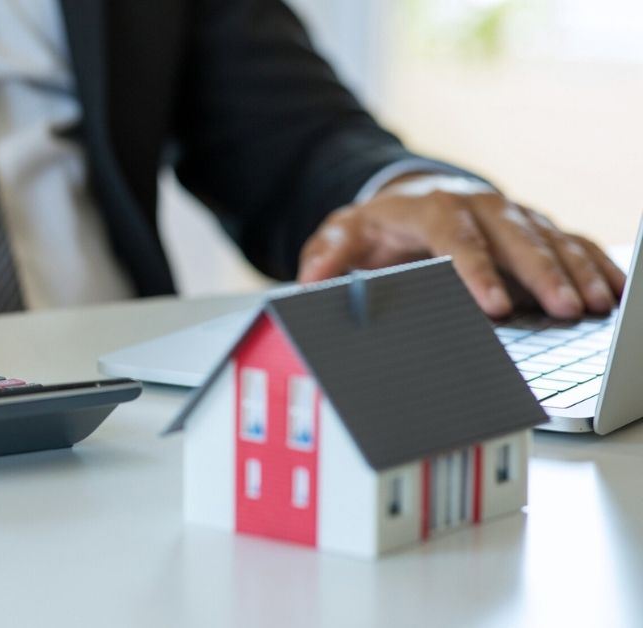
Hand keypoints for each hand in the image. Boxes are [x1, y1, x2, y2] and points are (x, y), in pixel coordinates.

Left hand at [297, 176, 624, 318]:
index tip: (492, 306)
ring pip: (550, 238)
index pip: (454, 237)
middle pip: (514, 236)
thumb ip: (327, 256)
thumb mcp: (343, 235)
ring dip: (574, 271)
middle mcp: (478, 206)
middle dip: (541, 273)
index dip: (475, 270)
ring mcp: (511, 215)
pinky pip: (571, 241)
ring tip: (593, 306)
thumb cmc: (378, 228)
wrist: (409, 199)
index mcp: (431, 208)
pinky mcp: (534, 227)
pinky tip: (613, 290)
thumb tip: (310, 280)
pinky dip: (594, 263)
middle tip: (563, 308)